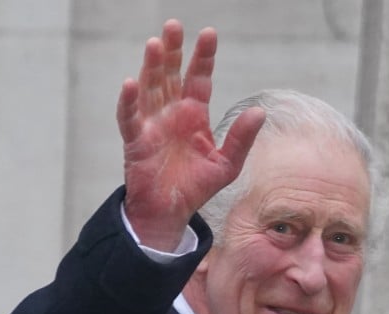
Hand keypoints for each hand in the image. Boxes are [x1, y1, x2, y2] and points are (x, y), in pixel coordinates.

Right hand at [117, 19, 265, 250]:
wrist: (170, 213)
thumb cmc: (196, 187)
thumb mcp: (227, 164)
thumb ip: (241, 138)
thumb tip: (260, 112)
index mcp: (194, 114)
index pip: (198, 78)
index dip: (203, 56)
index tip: (209, 33)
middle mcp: (171, 113)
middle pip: (170, 75)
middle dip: (172, 51)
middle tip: (174, 25)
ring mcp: (151, 125)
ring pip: (149, 89)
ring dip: (151, 67)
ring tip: (155, 44)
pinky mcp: (136, 141)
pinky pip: (130, 118)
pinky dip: (128, 102)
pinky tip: (130, 84)